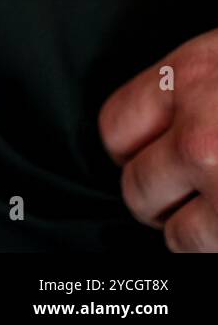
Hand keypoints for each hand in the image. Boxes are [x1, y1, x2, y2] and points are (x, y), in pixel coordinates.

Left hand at [100, 30, 217, 250]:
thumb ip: (196, 85)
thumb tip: (165, 119)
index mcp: (192, 77)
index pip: (117, 125)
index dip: (131, 148)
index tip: (146, 156)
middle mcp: (200, 134)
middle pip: (137, 184)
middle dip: (158, 195)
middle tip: (183, 193)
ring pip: (175, 230)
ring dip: (191, 229)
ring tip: (213, 213)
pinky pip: (205, 248)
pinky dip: (215, 244)